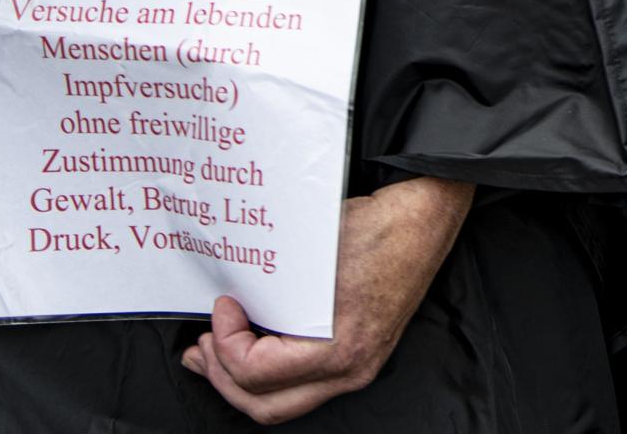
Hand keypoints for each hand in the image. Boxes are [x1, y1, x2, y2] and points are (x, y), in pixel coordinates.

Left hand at [183, 176, 473, 423]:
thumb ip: (270, 287)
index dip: (225, 343)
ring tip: (213, 356)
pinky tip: (252, 348)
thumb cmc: (378, 228)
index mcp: (340, 348)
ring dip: (241, 383)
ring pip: (282, 404)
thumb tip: (224, 297)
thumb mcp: (312, 255)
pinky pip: (301, 385)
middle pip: (265, 405)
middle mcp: (350, 369)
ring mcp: (356, 368)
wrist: (425, 219)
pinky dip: (268, 375)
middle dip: (222, 378)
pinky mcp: (357, 357)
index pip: (257, 373)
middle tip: (201, 348)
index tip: (222, 307)